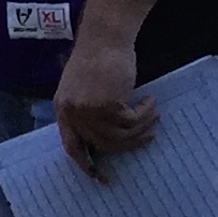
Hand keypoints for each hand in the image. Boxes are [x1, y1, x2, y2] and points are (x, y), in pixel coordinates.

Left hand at [52, 35, 157, 179]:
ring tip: (154, 116)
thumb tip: (106, 138)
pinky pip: (131, 121)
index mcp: (63, 109)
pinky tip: (150, 103)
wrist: (105, 38)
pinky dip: (145, 114)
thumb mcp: (84, 88)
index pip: (70, 145)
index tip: (100, 178)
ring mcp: (88, 110)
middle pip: (103, 144)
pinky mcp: (106, 105)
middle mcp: (72, 113)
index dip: (85, 163)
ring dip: (142, 127)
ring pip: (120, 135)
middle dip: (129, 144)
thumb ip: (87, 111)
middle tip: (148, 137)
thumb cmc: (98, 59)